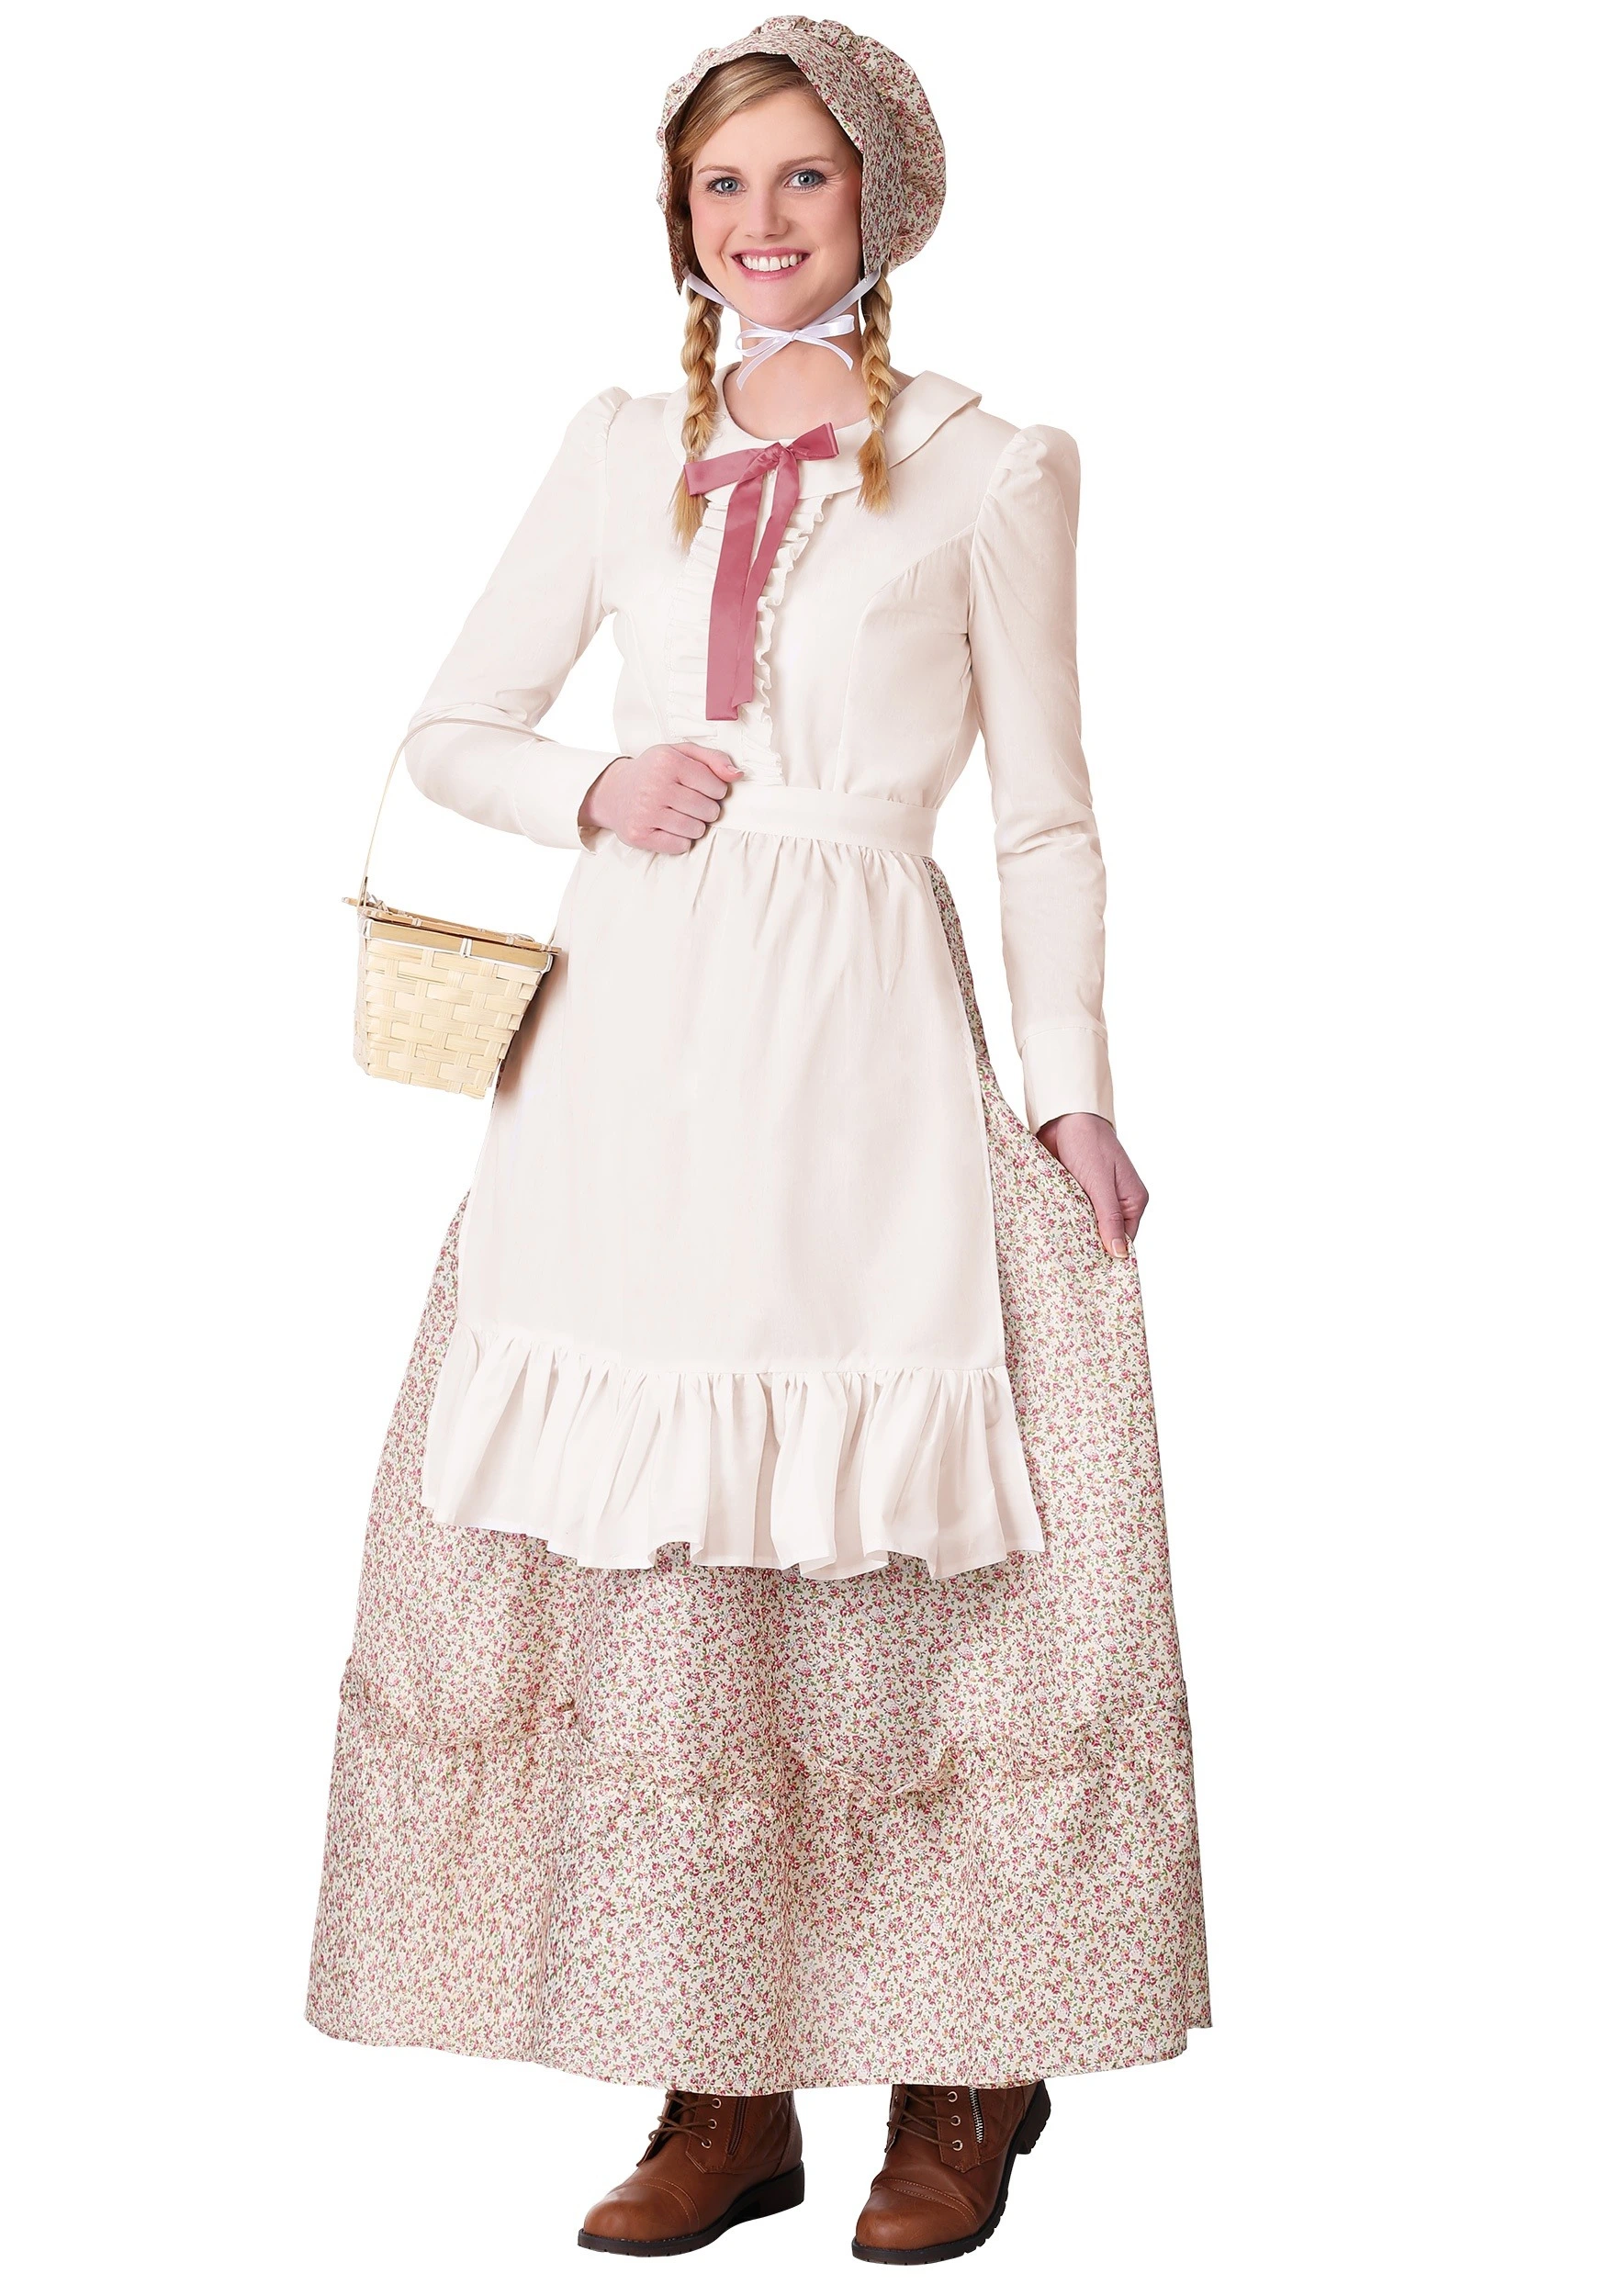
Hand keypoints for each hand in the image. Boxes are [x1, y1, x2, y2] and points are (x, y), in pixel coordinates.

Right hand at [578, 744, 741, 853]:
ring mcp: (645, 812)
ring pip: (696, 830)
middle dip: (706, 809)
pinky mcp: (639, 834)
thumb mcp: (680, 754)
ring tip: (679, 815)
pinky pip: (680, 846)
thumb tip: (737, 775)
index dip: (716, 790)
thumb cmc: (654, 772)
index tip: (702, 789)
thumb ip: (712, 759)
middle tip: (689, 803)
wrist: (613, 792)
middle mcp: (655, 786)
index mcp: (668, 761)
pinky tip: (669, 827)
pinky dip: (680, 840)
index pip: (716, 786)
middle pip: (708, 810)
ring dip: (694, 826)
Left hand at [1037, 1112, 1148, 1256]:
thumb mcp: (1100, 1183)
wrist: (1062, 1117)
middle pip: (1105, 1236)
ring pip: (1086, 1228)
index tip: (1093, 1274)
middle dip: (1090, 1248)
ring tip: (1060, 1255)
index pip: (1125, 1239)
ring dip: (1074, 1235)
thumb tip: (1119, 1253)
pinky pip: (1070, 1215)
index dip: (1110, 1256)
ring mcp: (1094, 1198)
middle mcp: (1116, 1202)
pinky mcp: (1074, 1194)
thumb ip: (1109, 1217)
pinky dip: (1062, 1222)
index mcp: (1132, 1201)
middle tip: (1072, 1269)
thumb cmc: (1088, 1143)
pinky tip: (1051, 1233)